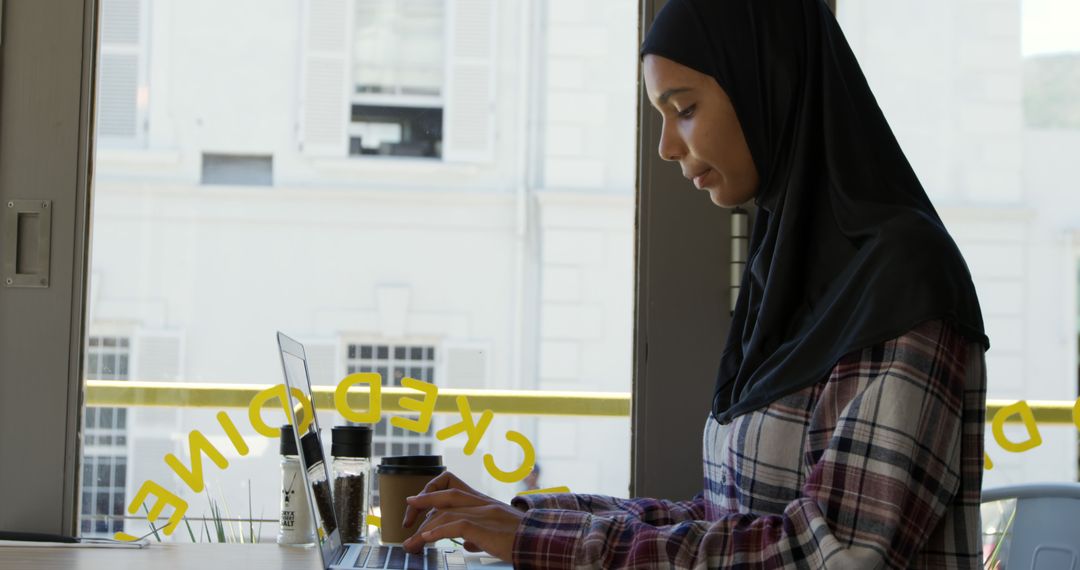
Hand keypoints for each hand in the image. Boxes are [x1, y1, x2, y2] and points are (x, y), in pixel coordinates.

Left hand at [400, 472, 522, 562]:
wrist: (543, 542)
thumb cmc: (523, 541)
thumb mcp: (499, 534)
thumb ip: (480, 535)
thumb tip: (466, 544)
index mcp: (485, 502)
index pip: (453, 487)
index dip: (432, 492)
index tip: (417, 502)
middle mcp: (483, 503)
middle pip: (446, 495)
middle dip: (422, 504)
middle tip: (406, 520)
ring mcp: (485, 514)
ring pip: (446, 513)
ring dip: (424, 530)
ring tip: (410, 545)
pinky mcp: (486, 528)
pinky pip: (456, 526)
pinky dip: (438, 532)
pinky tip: (426, 540)